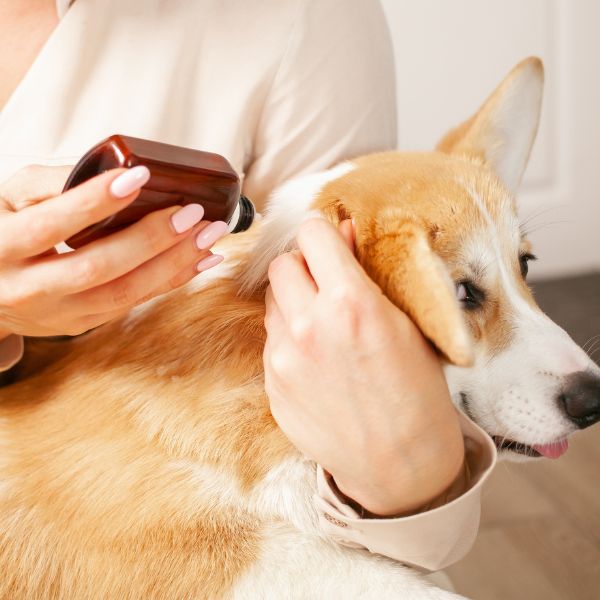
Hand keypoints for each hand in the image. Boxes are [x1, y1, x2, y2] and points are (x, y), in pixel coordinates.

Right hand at [0, 165, 226, 338]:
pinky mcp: (82, 323)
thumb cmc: (3, 231)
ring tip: (208, 236)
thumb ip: (52, 184)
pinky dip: (171, 280)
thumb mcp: (10, 198)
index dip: (96, 202)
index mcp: (2, 247)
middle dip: (151, 239)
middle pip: (98, 267)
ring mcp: (58, 313)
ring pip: (123, 293)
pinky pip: (133, 303)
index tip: (140, 177)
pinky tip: (199, 260)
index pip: (52, 225)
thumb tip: (116, 171)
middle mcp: (28, 288)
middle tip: (192, 213)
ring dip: (173, 264)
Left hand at [263, 218, 463, 515]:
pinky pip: (271, 341)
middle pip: (282, 264)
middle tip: (326, 284)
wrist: (400, 463)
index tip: (330, 244)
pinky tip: (316, 360)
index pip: (311, 234)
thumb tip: (343, 232)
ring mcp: (284, 358)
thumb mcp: (405, 323)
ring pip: (272, 302)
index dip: (323, 235)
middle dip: (303, 266)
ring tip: (323, 326)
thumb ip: (366, 273)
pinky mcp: (272, 384)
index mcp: (350, 303)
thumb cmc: (417, 393)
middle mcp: (308, 327)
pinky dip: (289, 339)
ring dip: (292, 302)